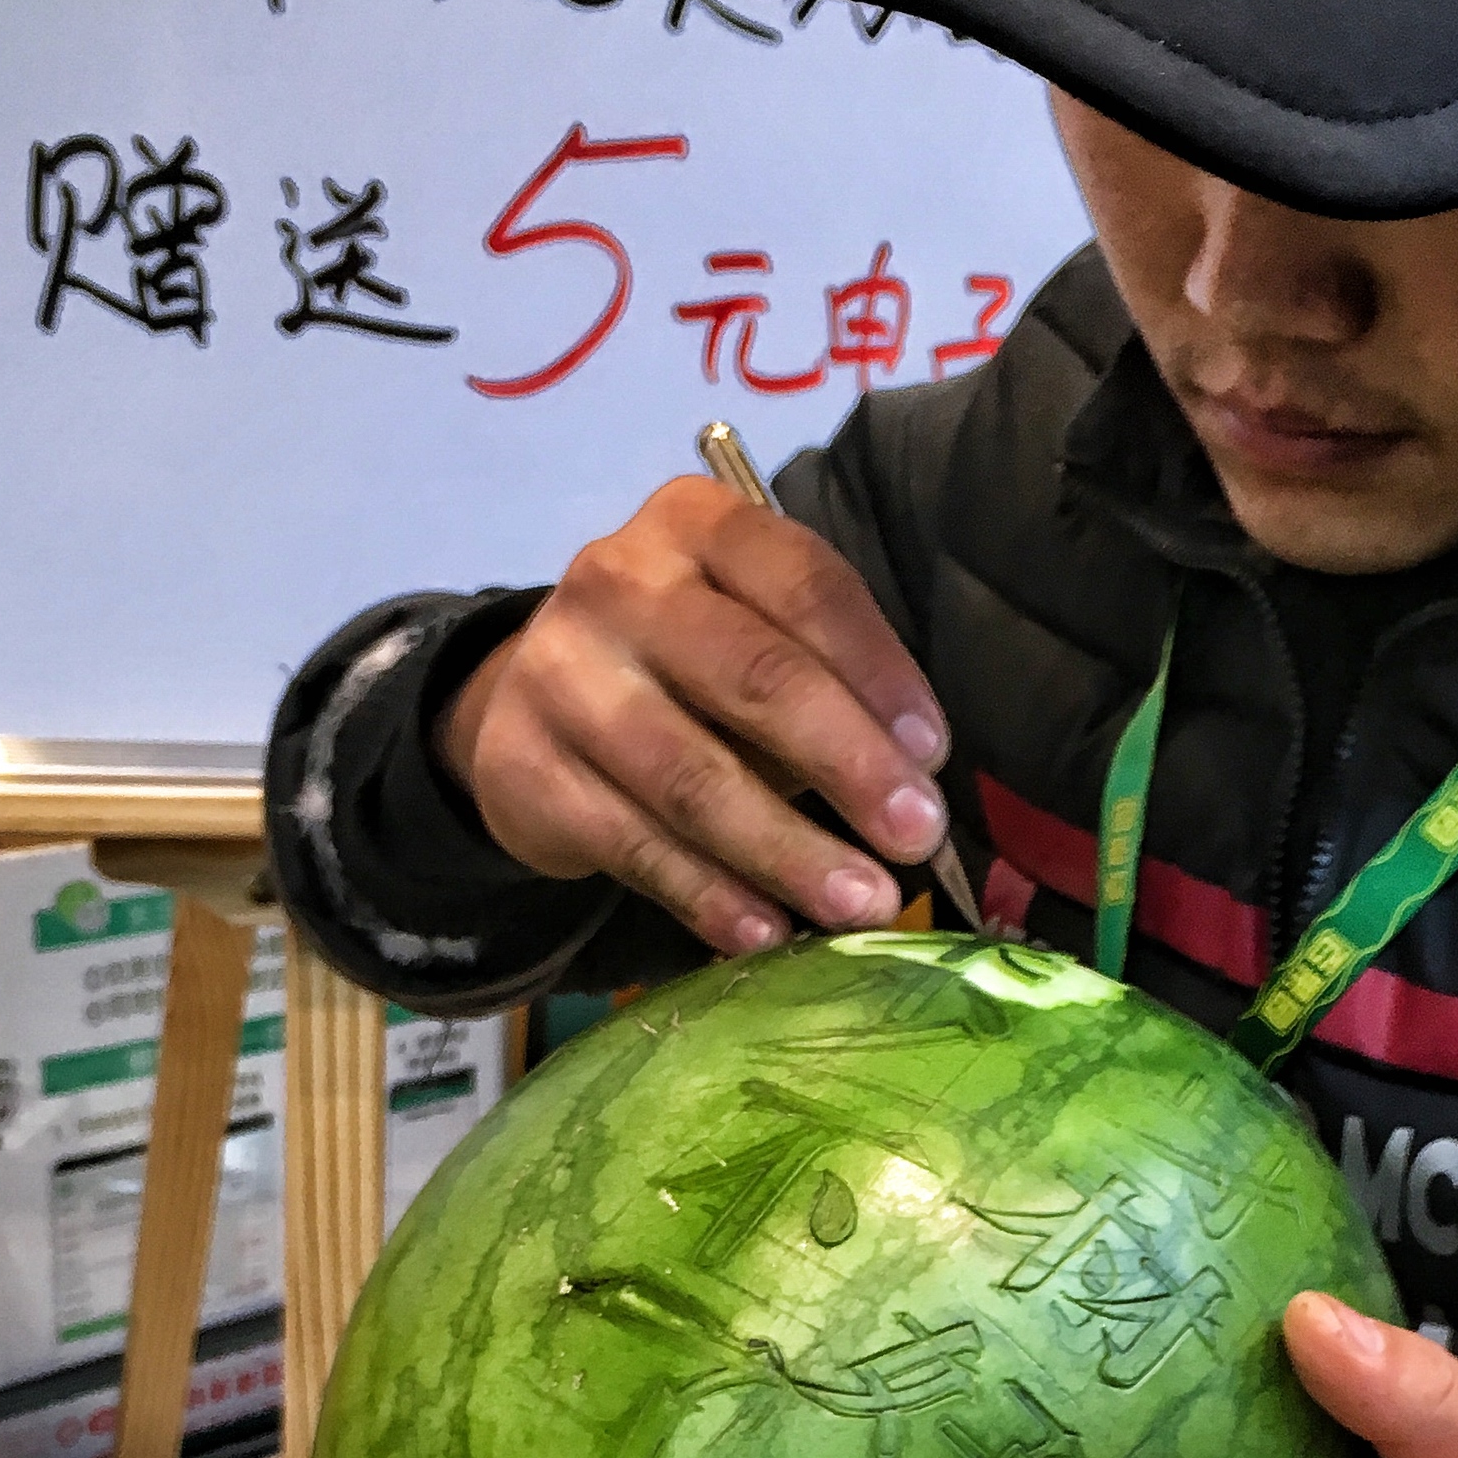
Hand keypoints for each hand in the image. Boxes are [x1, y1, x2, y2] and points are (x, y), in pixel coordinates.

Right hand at [438, 476, 954, 956]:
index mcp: (698, 525)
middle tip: (915, 837)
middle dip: (848, 764)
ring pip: (691, 776)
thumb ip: (830, 689)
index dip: (878, 673)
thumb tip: (913, 800)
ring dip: (787, 851)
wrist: (533, 704)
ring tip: (860, 904)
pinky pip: (634, 844)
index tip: (934, 754)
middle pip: (753, 676)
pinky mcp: (523, 767)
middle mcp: (621, 582)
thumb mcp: (757, 638)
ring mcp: (561, 674)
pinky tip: (767, 932)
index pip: (803, 586)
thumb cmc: (689, 668)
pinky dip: (709, 896)